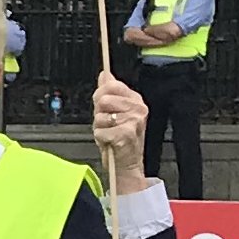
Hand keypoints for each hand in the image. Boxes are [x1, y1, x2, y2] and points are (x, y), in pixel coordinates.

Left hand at [90, 72, 149, 189]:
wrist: (127, 164)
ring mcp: (134, 121)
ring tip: (109, 134)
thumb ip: (108, 91)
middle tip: (107, 124)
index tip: (103, 106)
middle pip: (104, 99)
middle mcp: (138, 109)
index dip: (101, 95)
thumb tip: (104, 74)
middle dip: (99, 113)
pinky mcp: (126, 134)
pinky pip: (99, 131)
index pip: (112, 84)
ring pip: (100, 116)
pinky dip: (100, 138)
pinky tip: (110, 142)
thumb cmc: (120, 139)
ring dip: (99, 127)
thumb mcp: (113, 111)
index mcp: (136, 100)